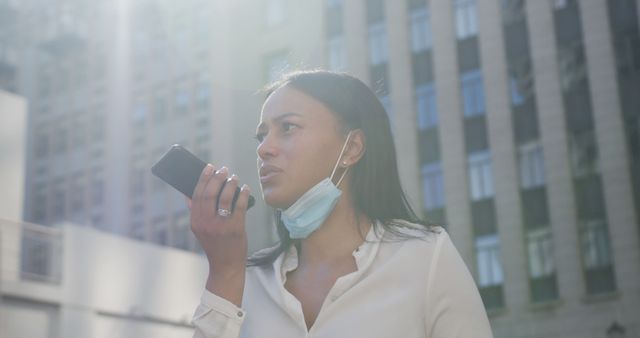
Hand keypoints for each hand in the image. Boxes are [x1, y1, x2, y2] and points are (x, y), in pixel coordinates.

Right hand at [188, 164, 250, 278]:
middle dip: (217, 178)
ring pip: (225, 197)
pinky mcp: (236, 228)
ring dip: (230, 184)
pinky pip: (239, 205)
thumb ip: (196, 212)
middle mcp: (206, 223)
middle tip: (223, 169)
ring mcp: (221, 226)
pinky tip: (245, 188)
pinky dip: (243, 194)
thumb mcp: (200, 230)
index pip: (197, 195)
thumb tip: (188, 194)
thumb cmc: (215, 245)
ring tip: (234, 177)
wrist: (226, 265)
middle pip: (210, 193)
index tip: (209, 167)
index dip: (203, 179)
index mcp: (196, 222)